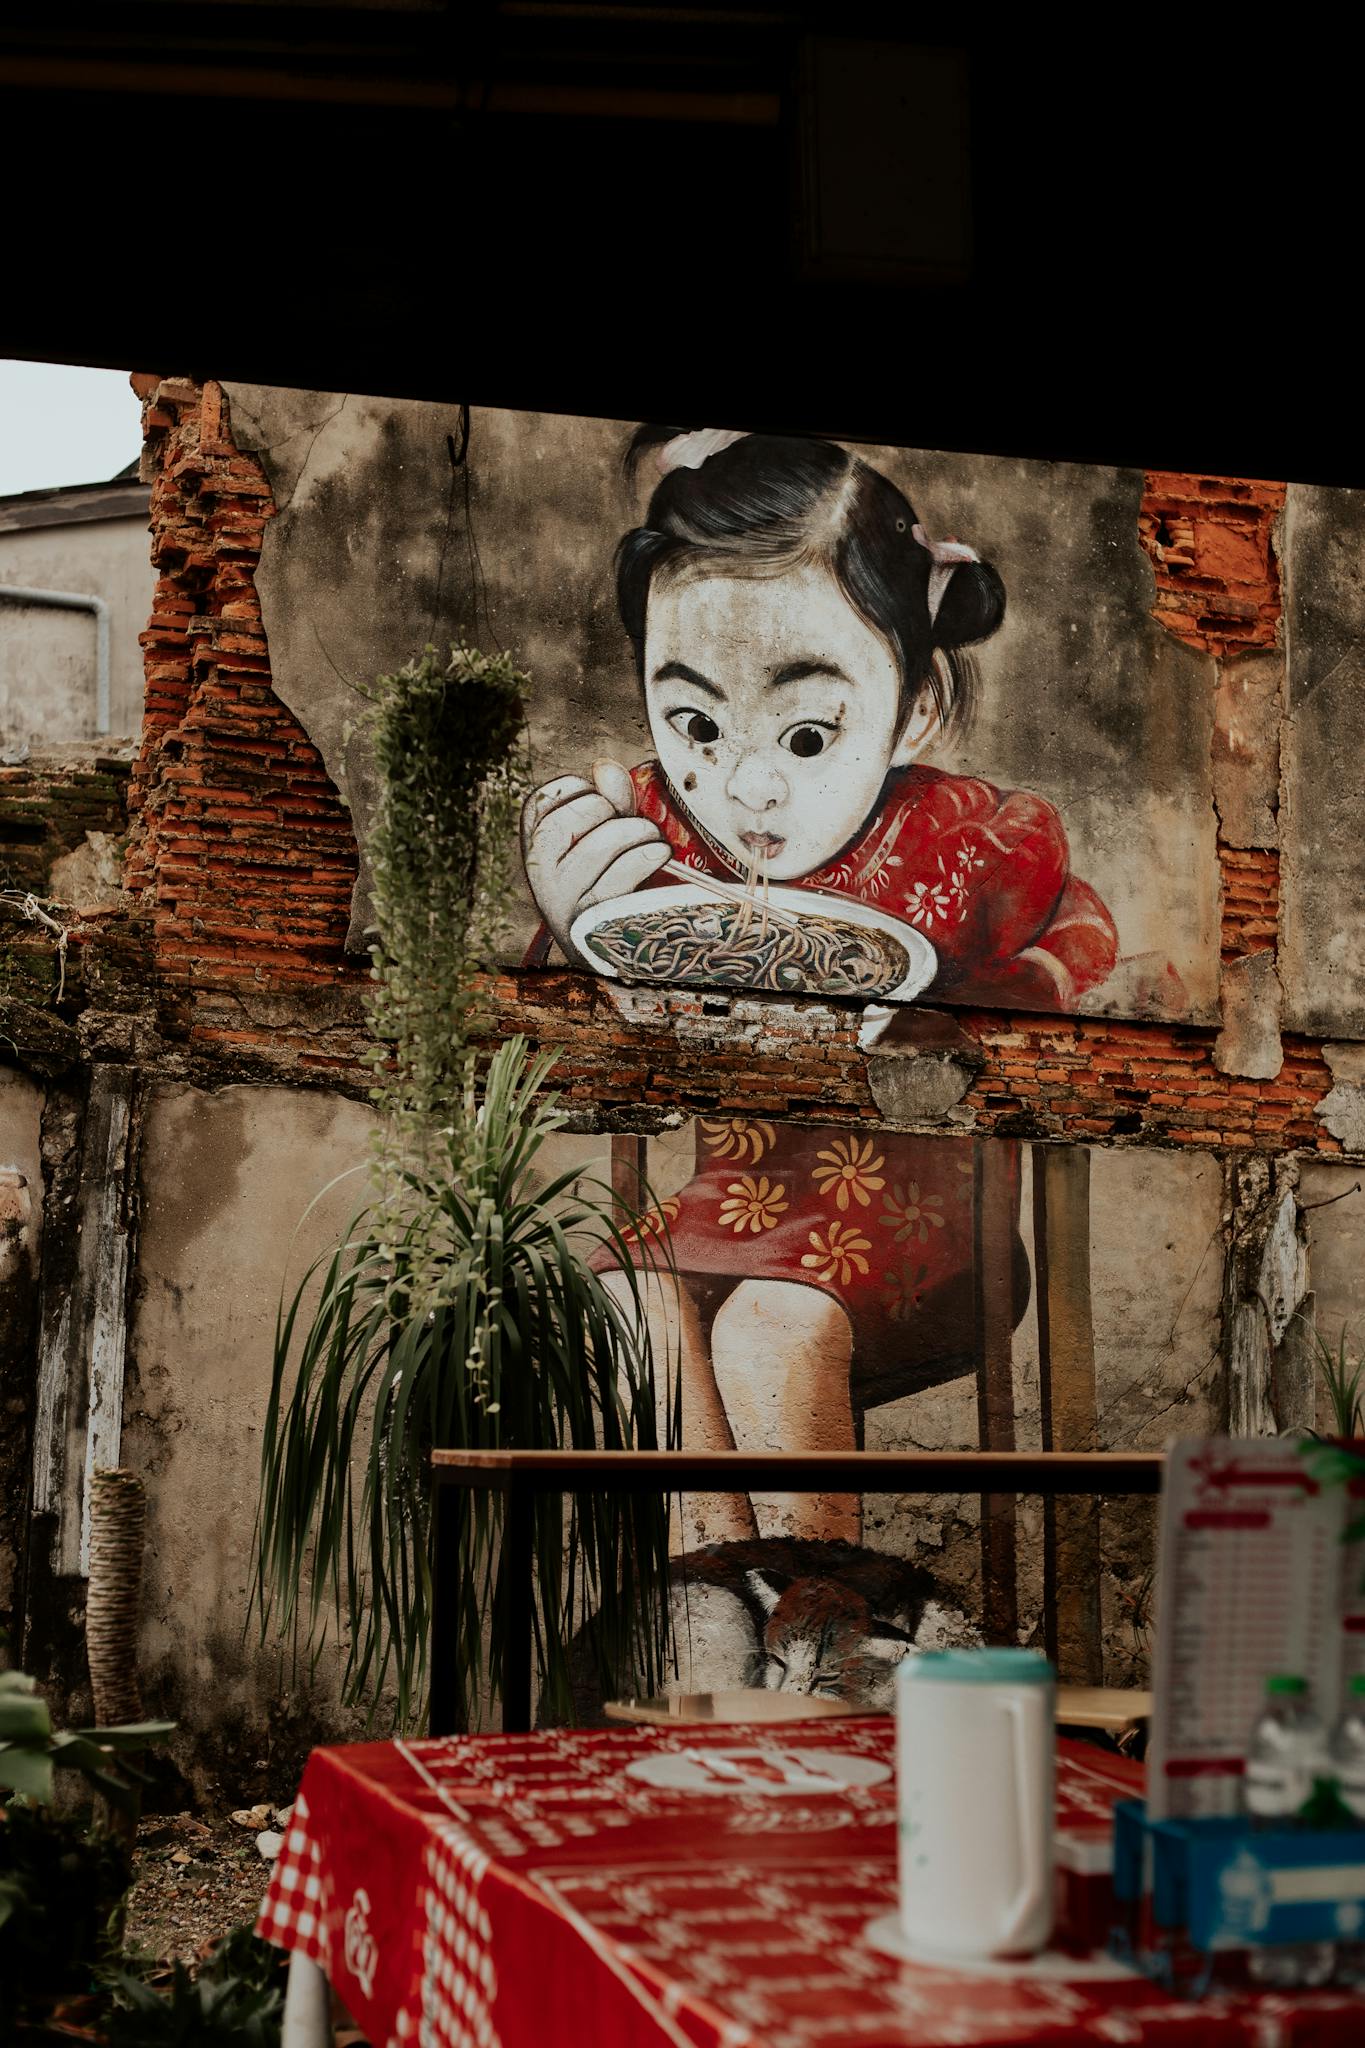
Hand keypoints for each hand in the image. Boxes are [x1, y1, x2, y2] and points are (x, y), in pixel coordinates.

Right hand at [521, 760, 669, 965]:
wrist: (612, 949)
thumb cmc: (609, 881)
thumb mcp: (604, 836)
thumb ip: (608, 800)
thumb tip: (606, 767)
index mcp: (535, 846)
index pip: (541, 802)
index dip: (580, 791)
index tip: (604, 805)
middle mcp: (540, 875)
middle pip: (561, 824)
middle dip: (605, 810)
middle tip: (633, 821)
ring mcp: (563, 901)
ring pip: (593, 849)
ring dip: (633, 833)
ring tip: (652, 838)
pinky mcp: (592, 923)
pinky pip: (619, 879)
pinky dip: (645, 857)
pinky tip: (658, 854)